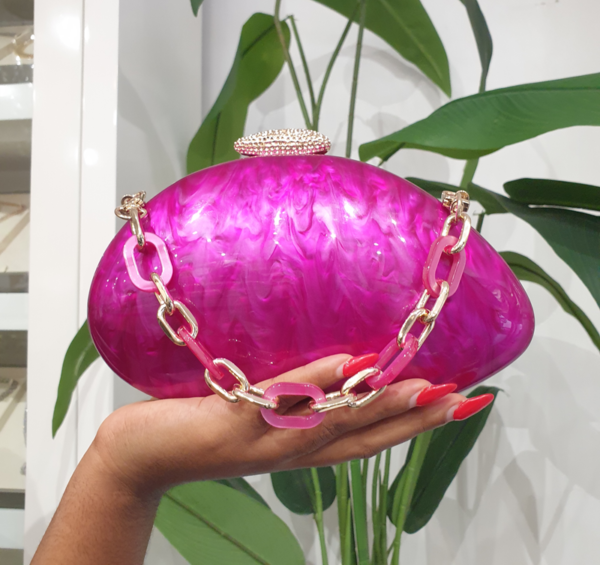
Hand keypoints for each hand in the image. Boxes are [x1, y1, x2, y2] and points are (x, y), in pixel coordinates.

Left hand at [93, 353, 492, 496]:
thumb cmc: (204, 422)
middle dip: (414, 420)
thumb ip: (293, 391)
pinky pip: (279, 402)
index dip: (418, 424)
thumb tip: (334, 356)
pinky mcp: (232, 423)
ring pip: (332, 425)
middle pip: (364, 437)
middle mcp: (292, 451)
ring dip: (378, 406)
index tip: (461, 404)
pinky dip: (314, 384)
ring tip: (421, 387)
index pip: (372, 438)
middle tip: (460, 399)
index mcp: (302, 447)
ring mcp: (265, 440)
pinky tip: (346, 367)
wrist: (141, 454)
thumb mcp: (258, 409)